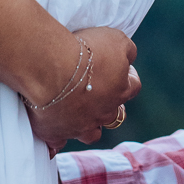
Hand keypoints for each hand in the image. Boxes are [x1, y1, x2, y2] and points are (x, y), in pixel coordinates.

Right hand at [26, 27, 140, 149]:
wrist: (50, 69)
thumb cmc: (85, 52)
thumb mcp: (116, 39)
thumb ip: (127, 50)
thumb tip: (129, 57)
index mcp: (119, 91)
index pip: (133, 87)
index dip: (128, 77)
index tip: (120, 68)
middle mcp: (103, 114)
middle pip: (113, 115)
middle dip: (107, 104)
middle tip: (96, 90)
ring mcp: (79, 127)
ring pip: (91, 133)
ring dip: (87, 124)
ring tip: (77, 113)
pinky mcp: (55, 133)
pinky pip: (57, 144)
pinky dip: (57, 139)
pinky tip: (53, 132)